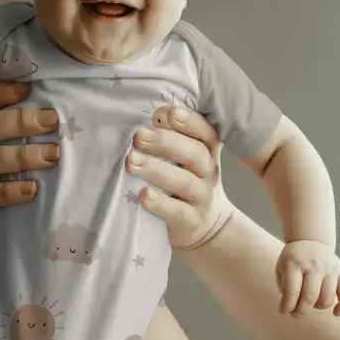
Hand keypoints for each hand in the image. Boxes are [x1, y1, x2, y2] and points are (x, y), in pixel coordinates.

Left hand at [126, 105, 232, 249]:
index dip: (189, 121)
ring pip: (184, 182)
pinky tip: (143, 195)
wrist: (208, 226)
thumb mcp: (187, 159)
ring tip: (131, 162)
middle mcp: (208, 172)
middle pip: (194, 153)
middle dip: (165, 142)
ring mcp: (202, 198)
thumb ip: (172, 138)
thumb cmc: (187, 183)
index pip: (206, 132)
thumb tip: (147, 117)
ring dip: (156, 169)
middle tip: (139, 136)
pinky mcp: (191, 221)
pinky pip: (177, 212)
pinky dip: (160, 203)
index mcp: (208, 151)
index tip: (164, 113)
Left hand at [275, 240, 339, 316]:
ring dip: (317, 307)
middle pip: (310, 297)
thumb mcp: (281, 269)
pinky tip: (336, 314)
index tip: (283, 312)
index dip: (287, 306)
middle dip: (300, 311)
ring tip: (310, 304)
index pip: (291, 292)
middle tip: (295, 313)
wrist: (310, 241)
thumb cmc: (293, 260)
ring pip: (327, 298)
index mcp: (294, 263)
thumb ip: (284, 288)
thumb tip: (289, 309)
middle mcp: (314, 265)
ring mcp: (329, 267)